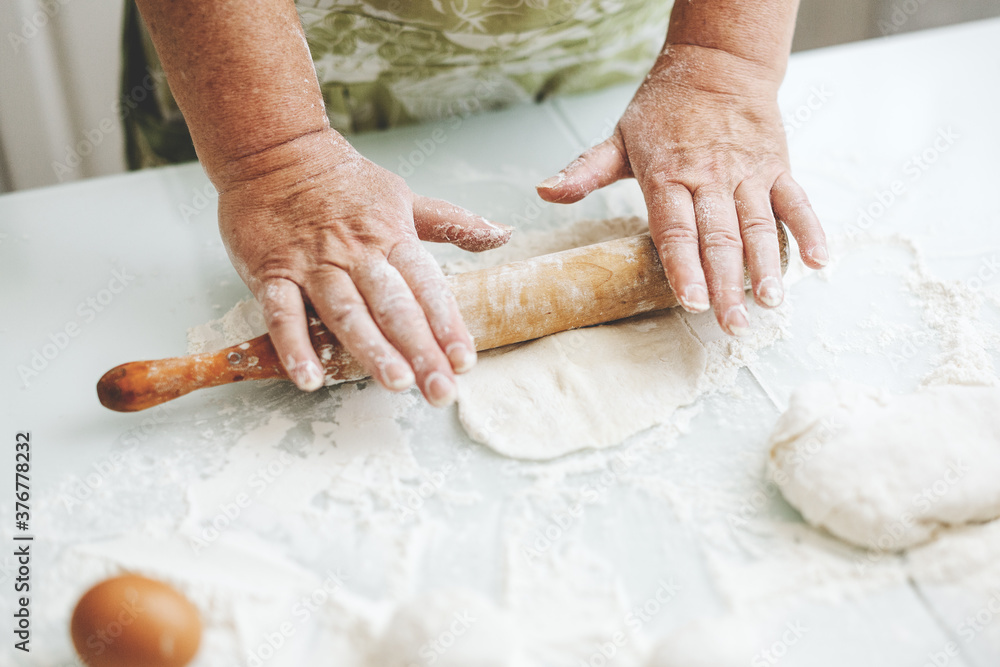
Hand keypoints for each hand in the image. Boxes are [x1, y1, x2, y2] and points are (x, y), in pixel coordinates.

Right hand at [216, 129, 511, 404]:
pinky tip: (310, 379)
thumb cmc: (342, 181)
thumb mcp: (403, 198)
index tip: (465, 360)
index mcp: (391, 238)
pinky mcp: (270, 271)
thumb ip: (451, 224)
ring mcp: (313, 264)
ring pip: (346, 311)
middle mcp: (356, 254)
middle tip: (440, 389)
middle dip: (420, 349)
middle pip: (393, 306)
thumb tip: (502, 234)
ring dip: (370, 348)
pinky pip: (282, 313)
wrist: (273, 150)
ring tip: (395, 382)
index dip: (447, 324)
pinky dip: (294, 346)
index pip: (426, 286)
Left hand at [537, 45, 827, 334]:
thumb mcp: (618, 138)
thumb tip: (544, 191)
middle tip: (733, 326)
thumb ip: (584, 171)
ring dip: (768, 266)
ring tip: (771, 303)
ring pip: (759, 225)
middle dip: (727, 285)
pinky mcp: (776, 166)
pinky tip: (820, 263)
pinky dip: (811, 230)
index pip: (675, 230)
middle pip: (719, 238)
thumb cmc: (663, 109)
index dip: (684, 267)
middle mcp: (709, 177)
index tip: (692, 302)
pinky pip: (796, 201)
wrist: (716, 64)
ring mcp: (747, 172)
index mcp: (667, 175)